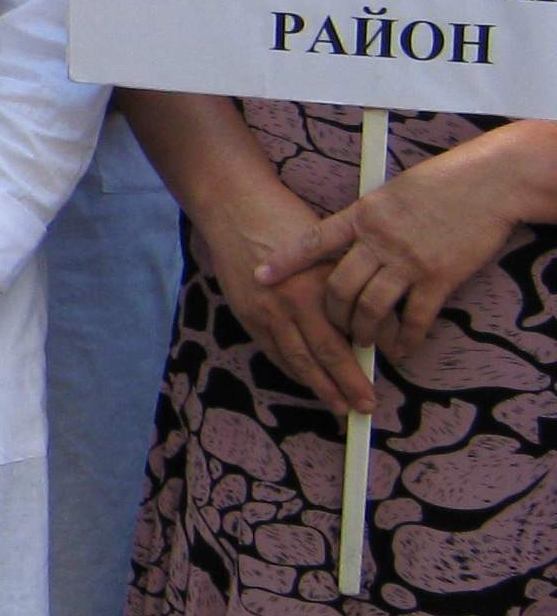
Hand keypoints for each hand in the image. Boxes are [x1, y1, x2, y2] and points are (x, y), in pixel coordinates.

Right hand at [195, 169, 377, 416]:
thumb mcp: (329, 246)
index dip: (364, 364)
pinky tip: (306, 380)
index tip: (380, 381)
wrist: (235, 208)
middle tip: (365, 407)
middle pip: (324, 356)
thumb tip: (377, 319)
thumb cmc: (287, 220)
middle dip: (346, 386)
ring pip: (296, 360)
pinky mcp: (246, 314)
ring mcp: (266, 312)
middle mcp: (293, 303)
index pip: (347, 337)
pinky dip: (291, 369)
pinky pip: (272, 351)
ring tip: (338, 405)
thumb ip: (351, 283)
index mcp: (319, 285)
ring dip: (319, 387)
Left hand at [257, 131, 537, 364]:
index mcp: (362, 215)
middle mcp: (378, 240)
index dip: (285, 262)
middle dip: (331, 315)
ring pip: (370, 307)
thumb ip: (368, 219)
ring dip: (363, 331)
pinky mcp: (439, 277)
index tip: (260, 277)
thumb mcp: (391, 192)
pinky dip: (406, 338)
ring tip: (363, 341)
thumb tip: (349, 239)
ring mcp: (408, 261)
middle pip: (338, 287)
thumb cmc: (442, 182)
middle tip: (334, 328)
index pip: (313, 242)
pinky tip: (402, 349)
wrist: (490, 182)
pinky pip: (414, 317)